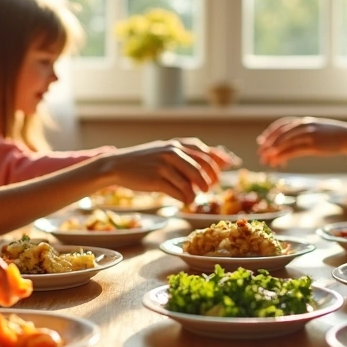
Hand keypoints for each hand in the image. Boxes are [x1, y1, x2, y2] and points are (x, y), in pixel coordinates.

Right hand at [102, 138, 226, 204]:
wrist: (118, 165)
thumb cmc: (144, 160)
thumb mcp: (164, 151)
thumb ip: (185, 154)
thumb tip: (214, 160)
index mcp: (176, 144)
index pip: (205, 152)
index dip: (219, 161)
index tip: (229, 168)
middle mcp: (172, 152)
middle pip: (202, 168)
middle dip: (209, 181)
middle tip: (208, 189)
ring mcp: (164, 165)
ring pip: (192, 183)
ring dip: (196, 194)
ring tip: (194, 198)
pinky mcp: (157, 180)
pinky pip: (179, 192)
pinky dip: (185, 199)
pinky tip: (184, 201)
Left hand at [256, 117, 346, 166]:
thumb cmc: (333, 135)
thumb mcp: (317, 129)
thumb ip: (305, 132)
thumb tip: (292, 141)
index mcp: (304, 121)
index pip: (282, 125)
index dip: (270, 133)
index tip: (261, 141)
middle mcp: (305, 126)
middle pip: (281, 134)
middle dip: (268, 144)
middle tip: (260, 153)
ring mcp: (309, 135)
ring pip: (285, 143)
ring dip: (273, 152)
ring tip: (266, 161)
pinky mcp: (313, 146)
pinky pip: (294, 151)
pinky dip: (283, 156)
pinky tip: (278, 162)